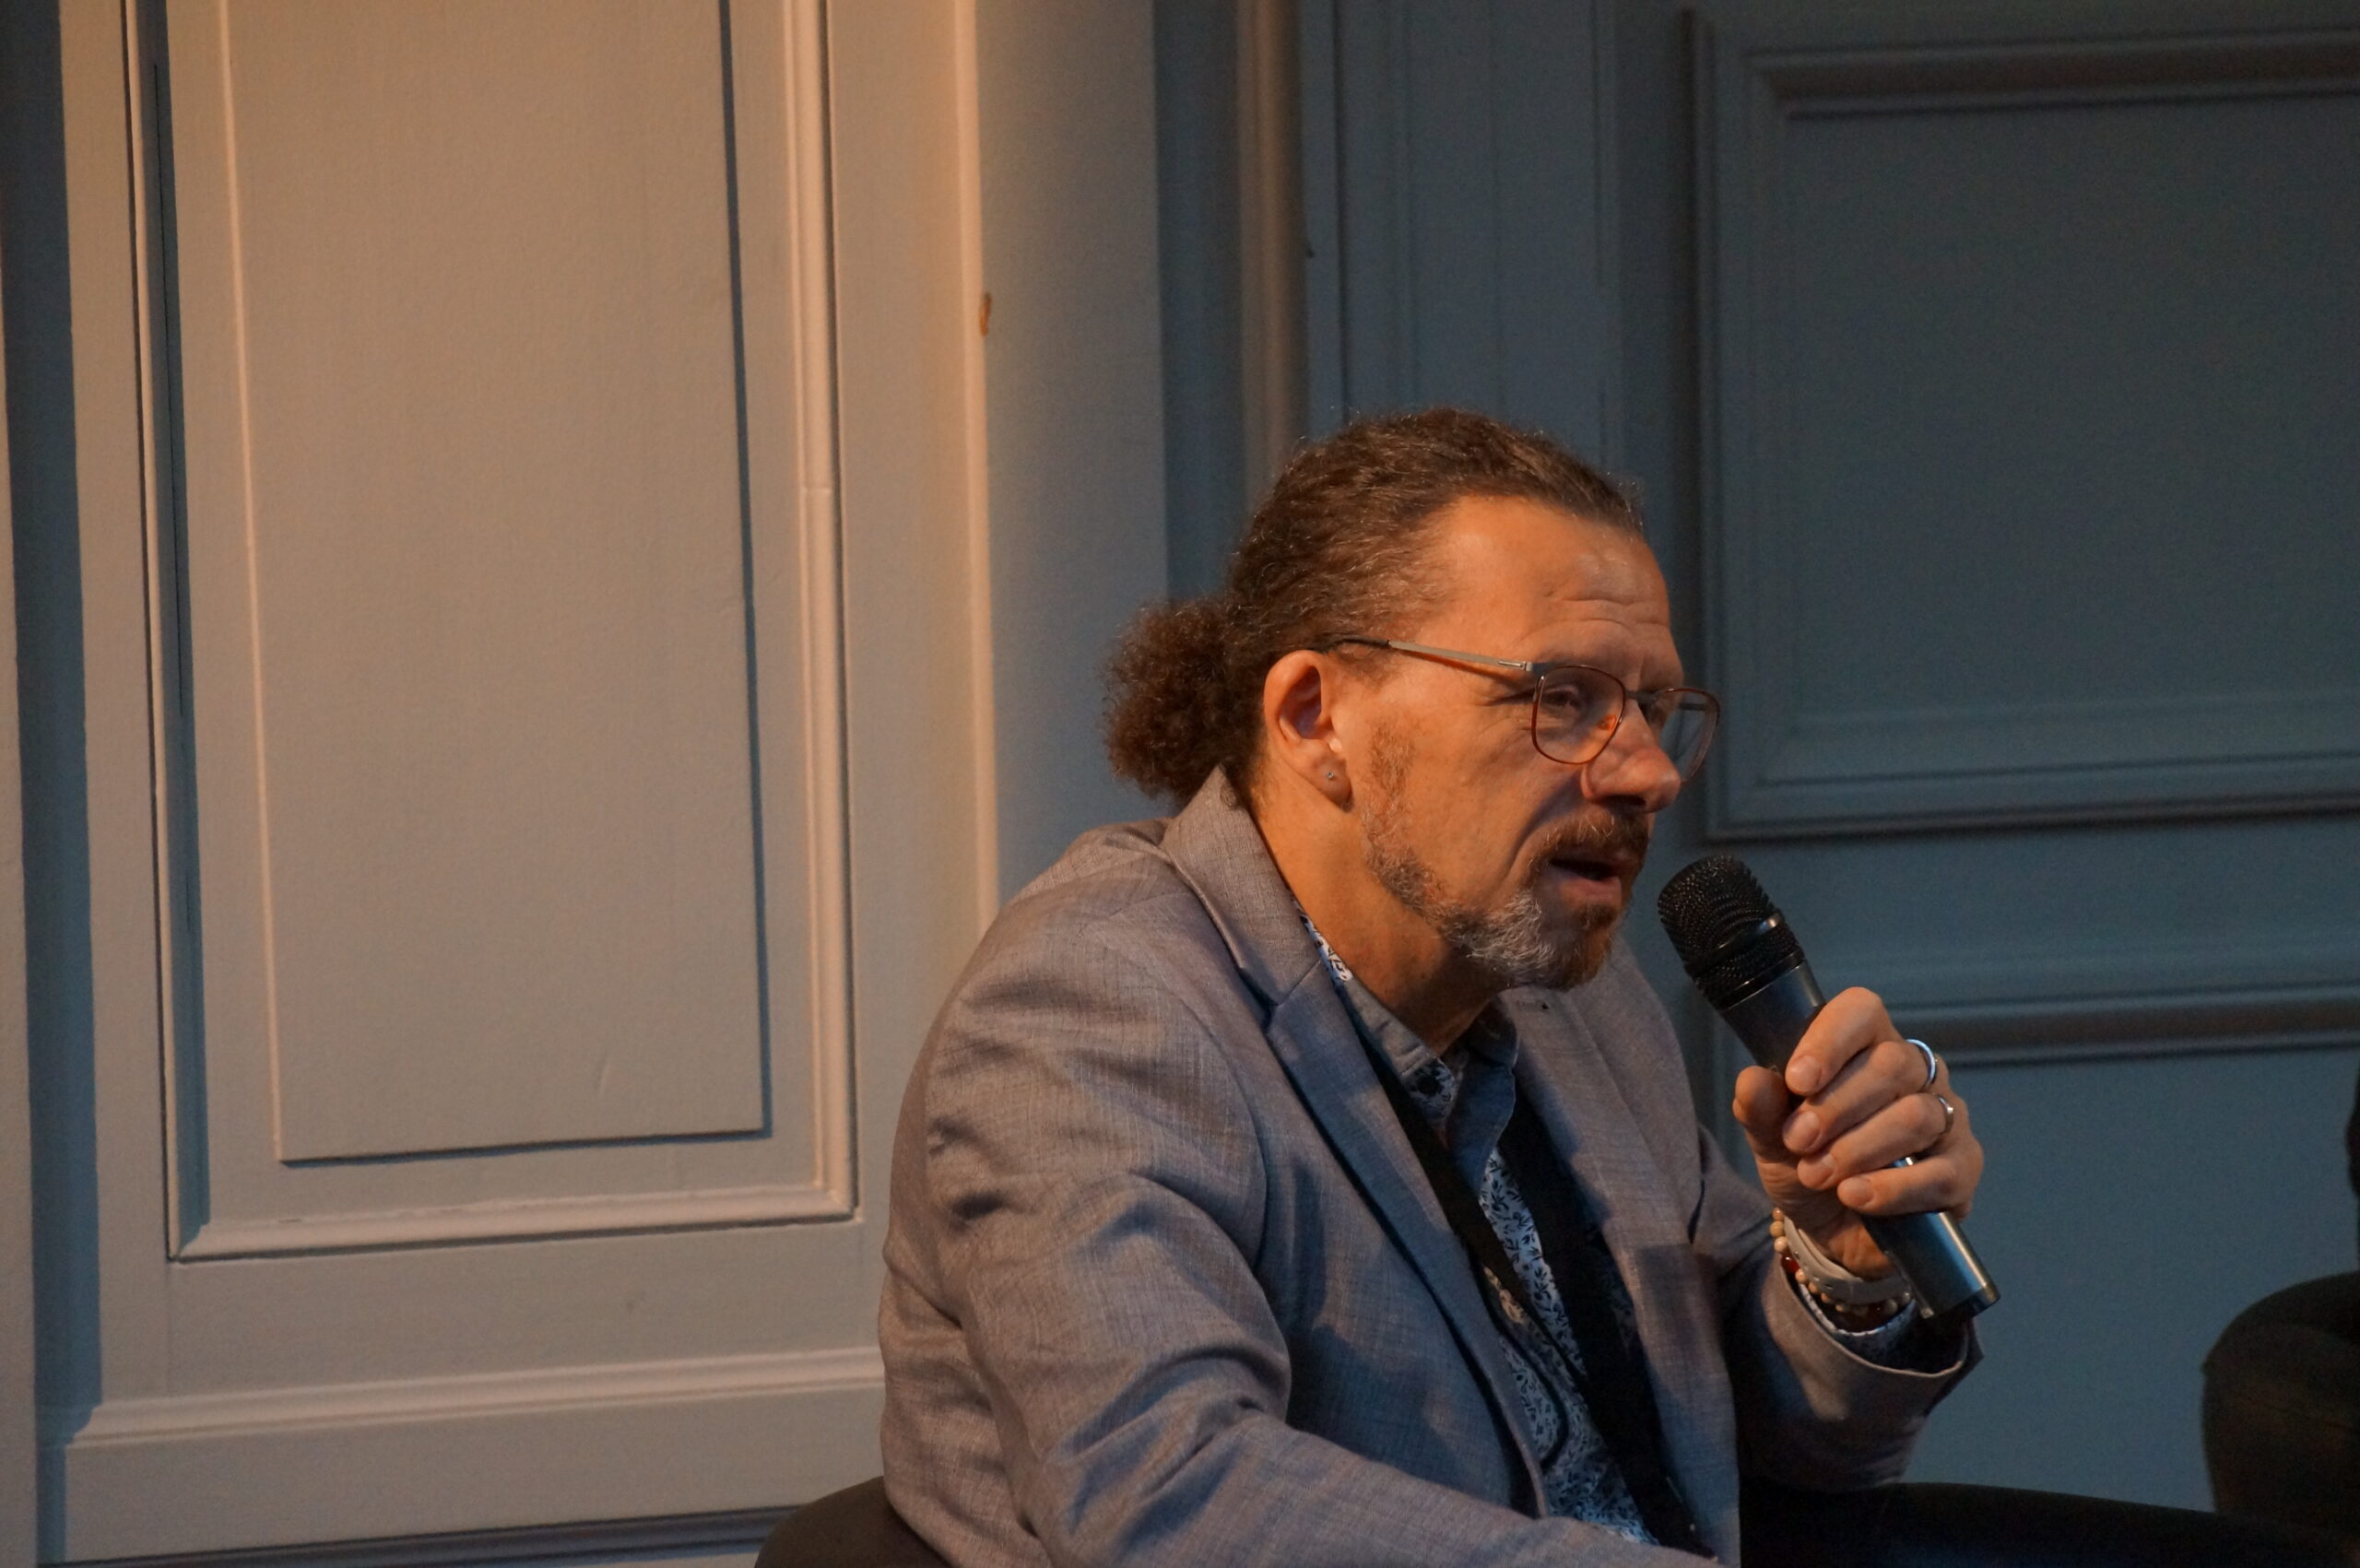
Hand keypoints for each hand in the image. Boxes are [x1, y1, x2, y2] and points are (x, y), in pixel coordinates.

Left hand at [1729, 988, 1983, 1279]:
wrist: (1830, 1228)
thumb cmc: (1805, 1161)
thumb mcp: (1770, 1139)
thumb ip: (1761, 1109)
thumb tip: (1754, 1080)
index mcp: (1866, 1045)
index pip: (1862, 1012)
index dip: (1830, 1041)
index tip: (1796, 1081)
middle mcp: (1916, 1073)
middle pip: (1892, 1065)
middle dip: (1835, 1106)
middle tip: (1797, 1141)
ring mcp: (1946, 1118)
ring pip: (1916, 1117)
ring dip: (1858, 1149)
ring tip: (1816, 1174)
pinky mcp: (1962, 1169)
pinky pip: (1940, 1173)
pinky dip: (1891, 1188)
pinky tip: (1854, 1197)